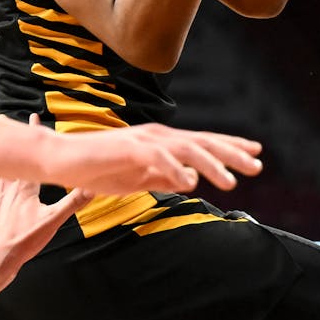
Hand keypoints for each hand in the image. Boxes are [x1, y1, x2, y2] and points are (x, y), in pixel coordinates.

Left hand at [0, 118, 89, 268]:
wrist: (2, 258)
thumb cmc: (27, 239)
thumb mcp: (55, 220)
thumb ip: (73, 202)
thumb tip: (93, 186)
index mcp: (26, 190)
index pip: (32, 159)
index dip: (33, 137)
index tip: (33, 117)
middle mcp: (10, 192)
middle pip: (9, 162)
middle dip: (9, 142)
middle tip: (3, 122)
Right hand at [52, 123, 263, 194]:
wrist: (62, 160)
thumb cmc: (99, 169)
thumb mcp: (139, 178)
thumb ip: (164, 177)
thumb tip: (191, 179)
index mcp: (163, 143)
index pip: (204, 143)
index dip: (231, 147)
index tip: (257, 153)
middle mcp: (158, 136)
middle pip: (203, 143)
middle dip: (233, 154)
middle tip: (258, 166)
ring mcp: (143, 140)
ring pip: (186, 149)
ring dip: (210, 164)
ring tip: (231, 182)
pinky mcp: (127, 148)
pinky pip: (156, 158)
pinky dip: (174, 169)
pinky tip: (190, 182)